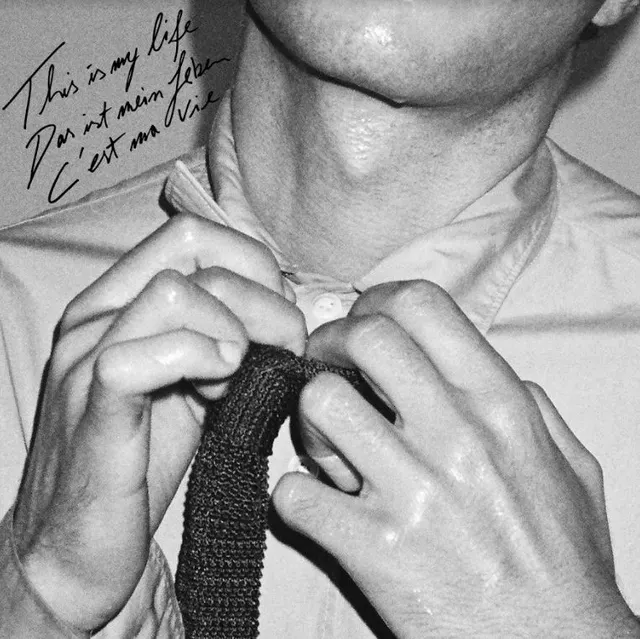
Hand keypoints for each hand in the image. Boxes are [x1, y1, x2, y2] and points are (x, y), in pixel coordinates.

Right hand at [12, 213, 305, 632]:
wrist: (84, 543)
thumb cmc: (147, 456)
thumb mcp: (195, 379)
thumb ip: (225, 334)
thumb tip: (284, 302)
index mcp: (119, 300)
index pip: (193, 234)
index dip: (255, 266)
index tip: (279, 319)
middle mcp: (96, 315)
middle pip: (192, 247)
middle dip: (261, 294)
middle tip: (282, 347)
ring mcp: (88, 356)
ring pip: (174, 292)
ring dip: (236, 330)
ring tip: (239, 377)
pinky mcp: (94, 406)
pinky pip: (147, 354)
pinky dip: (202, 360)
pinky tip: (220, 392)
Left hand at [273, 280, 638, 637]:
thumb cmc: (562, 557)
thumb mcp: (567, 463)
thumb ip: (527, 404)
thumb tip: (479, 367)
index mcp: (501, 404)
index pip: (423, 306)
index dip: (376, 303)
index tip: (362, 323)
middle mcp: (457, 436)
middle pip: (364, 339)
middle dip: (329, 342)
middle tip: (324, 367)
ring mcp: (412, 491)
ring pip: (320, 405)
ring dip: (309, 421)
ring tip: (326, 446)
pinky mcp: (373, 549)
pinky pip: (295, 495)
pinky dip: (294, 495)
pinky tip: (320, 504)